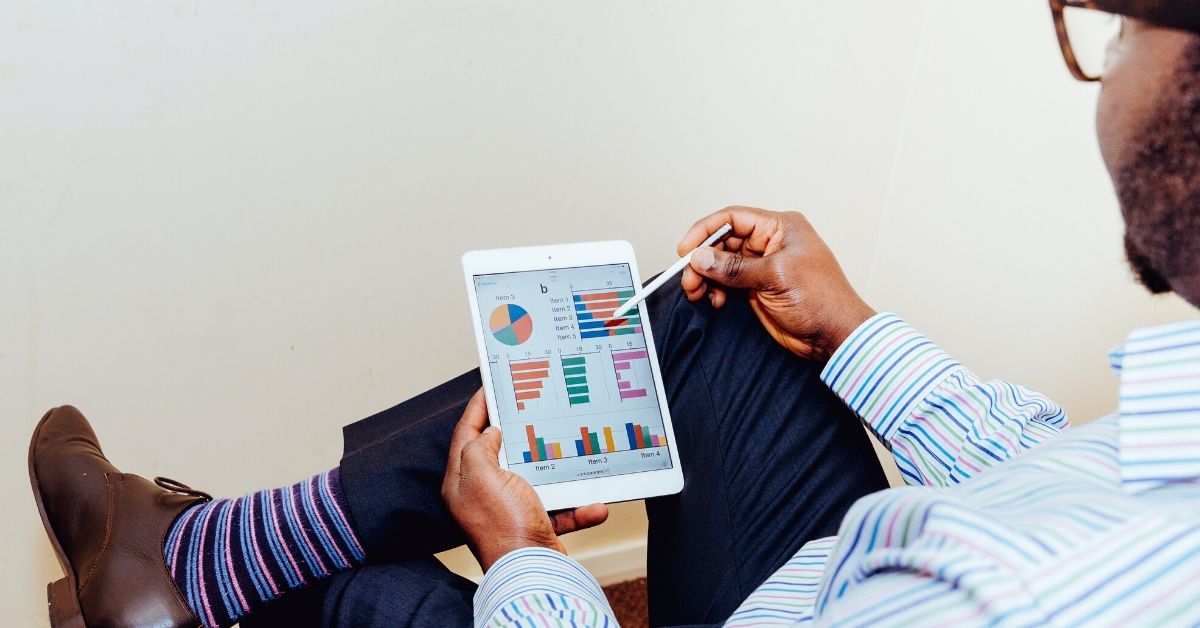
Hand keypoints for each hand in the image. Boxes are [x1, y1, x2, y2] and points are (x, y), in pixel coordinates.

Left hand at [441, 390, 608, 570]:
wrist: (531, 573)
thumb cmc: (503, 525)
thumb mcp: (482, 475)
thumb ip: (480, 447)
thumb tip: (491, 433)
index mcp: (462, 482)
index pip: (465, 434)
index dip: (478, 408)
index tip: (490, 386)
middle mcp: (482, 496)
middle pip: (499, 453)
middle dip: (518, 432)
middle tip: (531, 407)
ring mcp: (509, 511)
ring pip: (534, 478)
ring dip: (557, 470)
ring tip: (569, 449)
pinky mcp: (534, 526)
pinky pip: (559, 508)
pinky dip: (577, 506)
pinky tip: (594, 504)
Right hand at [678, 206, 875, 359]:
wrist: (835, 335)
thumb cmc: (821, 299)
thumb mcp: (775, 277)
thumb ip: (734, 268)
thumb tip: (700, 258)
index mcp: (780, 227)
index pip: (733, 218)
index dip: (706, 231)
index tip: (686, 250)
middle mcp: (770, 243)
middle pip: (723, 242)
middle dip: (703, 260)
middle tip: (689, 279)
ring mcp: (763, 266)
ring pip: (722, 264)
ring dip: (706, 277)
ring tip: (697, 292)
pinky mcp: (758, 287)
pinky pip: (728, 282)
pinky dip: (716, 290)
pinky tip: (715, 301)